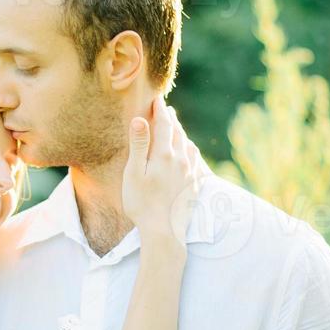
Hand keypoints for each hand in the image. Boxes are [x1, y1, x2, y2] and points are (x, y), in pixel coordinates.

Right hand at [121, 96, 201, 245]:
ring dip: (181, 133)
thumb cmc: (142, 203)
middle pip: (177, 132)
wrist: (164, 231)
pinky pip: (196, 160)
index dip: (159, 109)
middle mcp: (181, 160)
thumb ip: (138, 145)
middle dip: (171, 119)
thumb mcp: (133, 173)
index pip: (163, 124)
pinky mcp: (194, 184)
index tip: (156, 98)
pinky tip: (189, 152)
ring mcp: (190, 172)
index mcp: (164, 154)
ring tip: (176, 127)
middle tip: (166, 109)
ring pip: (188, 145)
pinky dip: (190, 150)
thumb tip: (139, 119)